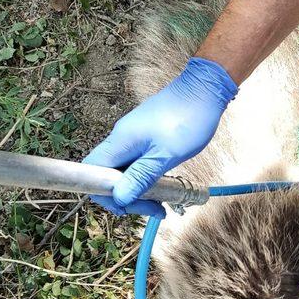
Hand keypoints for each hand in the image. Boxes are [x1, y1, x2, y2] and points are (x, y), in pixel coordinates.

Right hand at [84, 57, 237, 216]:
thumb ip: (141, 177)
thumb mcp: (166, 155)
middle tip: (154, 209)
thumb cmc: (189, 118)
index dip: (103, 194)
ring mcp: (133, 136)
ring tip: (162, 203)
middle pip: (108, 175)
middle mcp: (121, 138)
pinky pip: (136, 162)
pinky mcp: (145, 136)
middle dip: (127, 196)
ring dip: (139, 190)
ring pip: (124, 170)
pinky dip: (146, 177)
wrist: (205, 89)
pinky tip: (163, 186)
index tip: (125, 208)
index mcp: (121, 140)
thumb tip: (119, 198)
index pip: (92, 172)